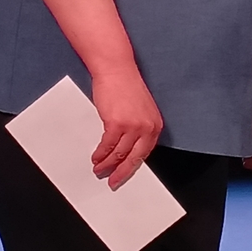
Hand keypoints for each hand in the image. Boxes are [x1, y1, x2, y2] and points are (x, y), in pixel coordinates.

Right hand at [90, 65, 162, 189]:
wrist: (116, 69)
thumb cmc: (125, 85)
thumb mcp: (140, 109)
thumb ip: (138, 127)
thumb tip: (127, 147)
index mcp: (155, 125)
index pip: (144, 153)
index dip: (133, 166)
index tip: (125, 174)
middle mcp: (147, 127)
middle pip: (134, 158)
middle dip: (121, 172)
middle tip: (113, 181)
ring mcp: (132, 126)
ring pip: (119, 154)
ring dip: (107, 164)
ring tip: (99, 169)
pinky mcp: (117, 123)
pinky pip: (107, 146)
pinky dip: (100, 154)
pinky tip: (96, 157)